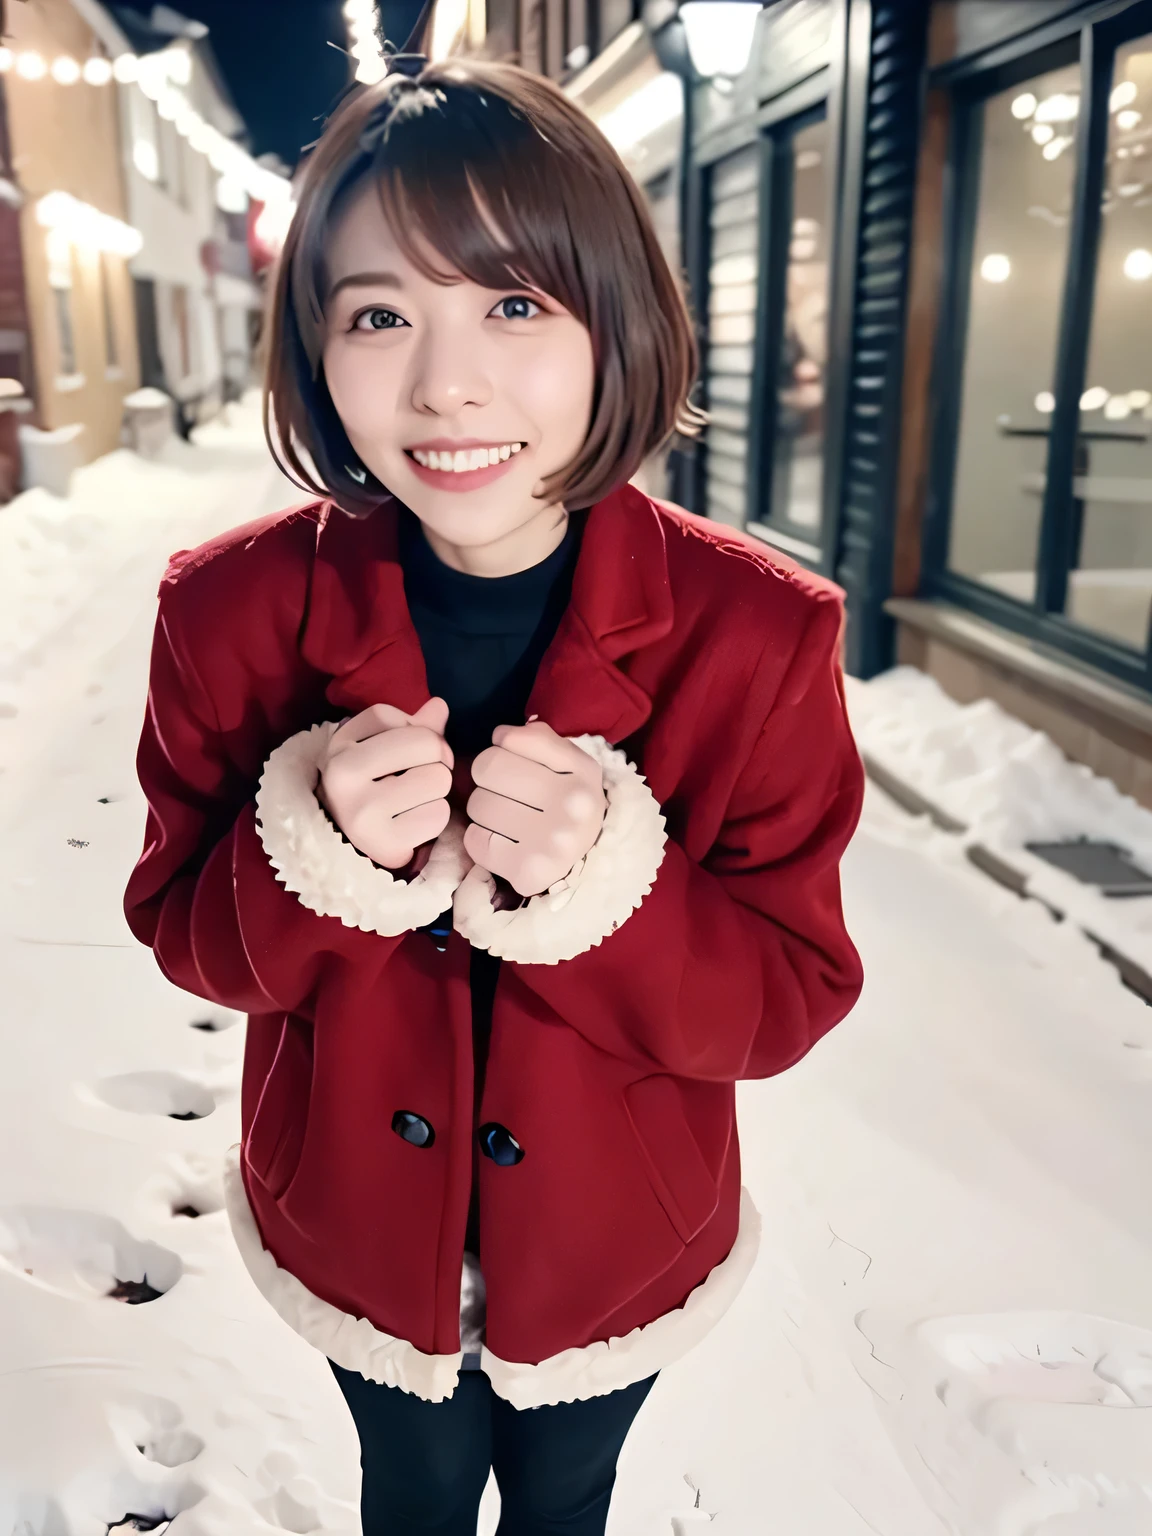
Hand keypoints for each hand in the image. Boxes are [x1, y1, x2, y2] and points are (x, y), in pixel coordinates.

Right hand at [319, 698, 452, 870]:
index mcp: (338, 745)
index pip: (388, 715)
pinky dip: (435, 817)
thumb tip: (440, 705)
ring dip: (438, 790)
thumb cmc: (371, 787)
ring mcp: (361, 810)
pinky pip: (438, 815)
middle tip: (422, 775)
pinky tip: (415, 822)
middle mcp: (343, 774)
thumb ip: (413, 726)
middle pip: (426, 743)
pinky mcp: (382, 842)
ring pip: (438, 779)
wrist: (348, 845)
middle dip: (436, 758)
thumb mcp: (378, 749)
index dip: (413, 727)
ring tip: (416, 799)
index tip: (413, 747)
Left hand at [465, 720, 605, 897]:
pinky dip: (480, 838)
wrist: (591, 860)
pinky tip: (502, 840)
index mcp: (582, 770)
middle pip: (487, 767)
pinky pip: (474, 840)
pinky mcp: (528, 872)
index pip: (510, 739)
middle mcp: (571, 805)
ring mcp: (551, 842)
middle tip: (505, 791)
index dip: (502, 746)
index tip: (514, 760)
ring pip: (478, 804)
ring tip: (506, 817)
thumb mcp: (571, 762)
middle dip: (488, 778)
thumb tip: (501, 736)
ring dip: (483, 809)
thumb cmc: (570, 801)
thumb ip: (538, 738)